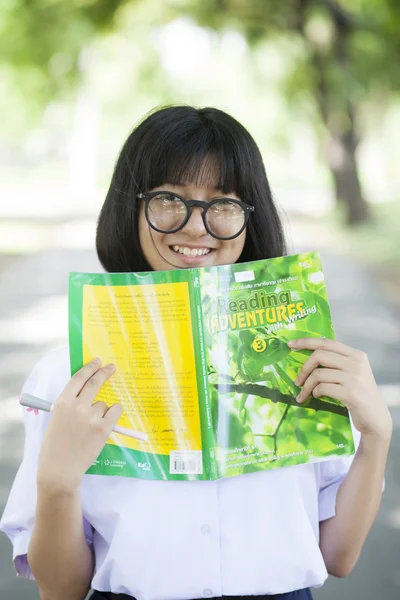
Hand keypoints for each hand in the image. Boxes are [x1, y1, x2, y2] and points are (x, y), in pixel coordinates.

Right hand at [37, 358, 122, 491]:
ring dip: (102, 411)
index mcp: (62, 403)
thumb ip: (69, 406)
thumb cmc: (55, 446)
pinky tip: (108, 421)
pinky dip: (114, 413)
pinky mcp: (103, 428)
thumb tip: (84, 394)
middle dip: (104, 372)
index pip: (78, 378)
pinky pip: (115, 411)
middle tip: (111, 367)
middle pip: (95, 382)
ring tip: (90, 428)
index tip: (96, 362)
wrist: (60, 469)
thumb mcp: (56, 420)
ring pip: (103, 404)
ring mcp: (91, 416)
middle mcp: (77, 406)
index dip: (89, 368)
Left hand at [288, 337, 391, 440]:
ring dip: (306, 386)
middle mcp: (356, 363)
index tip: (290, 344)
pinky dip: (314, 392)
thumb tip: (308, 357)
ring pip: (318, 374)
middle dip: (303, 368)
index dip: (306, 342)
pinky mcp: (350, 393)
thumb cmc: (359, 395)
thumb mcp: (352, 374)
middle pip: (319, 355)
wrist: (376, 418)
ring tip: (304, 393)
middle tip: (297, 381)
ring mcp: (354, 378)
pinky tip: (316, 397)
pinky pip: (322, 388)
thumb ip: (337, 363)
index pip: (327, 342)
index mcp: (356, 355)